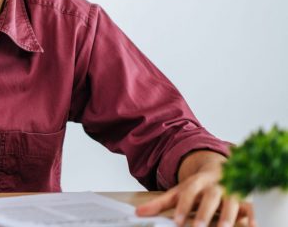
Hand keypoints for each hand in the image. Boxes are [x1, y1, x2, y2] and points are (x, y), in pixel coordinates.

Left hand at [135, 161, 254, 226]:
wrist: (217, 168)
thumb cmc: (195, 186)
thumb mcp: (177, 191)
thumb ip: (159, 203)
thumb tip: (138, 212)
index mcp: (197, 182)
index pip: (189, 193)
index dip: (183, 207)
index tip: (178, 222)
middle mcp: (215, 185)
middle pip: (211, 196)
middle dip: (206, 211)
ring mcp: (230, 191)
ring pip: (232, 201)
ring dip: (228, 215)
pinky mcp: (244, 198)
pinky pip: (250, 206)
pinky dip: (252, 215)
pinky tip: (253, 225)